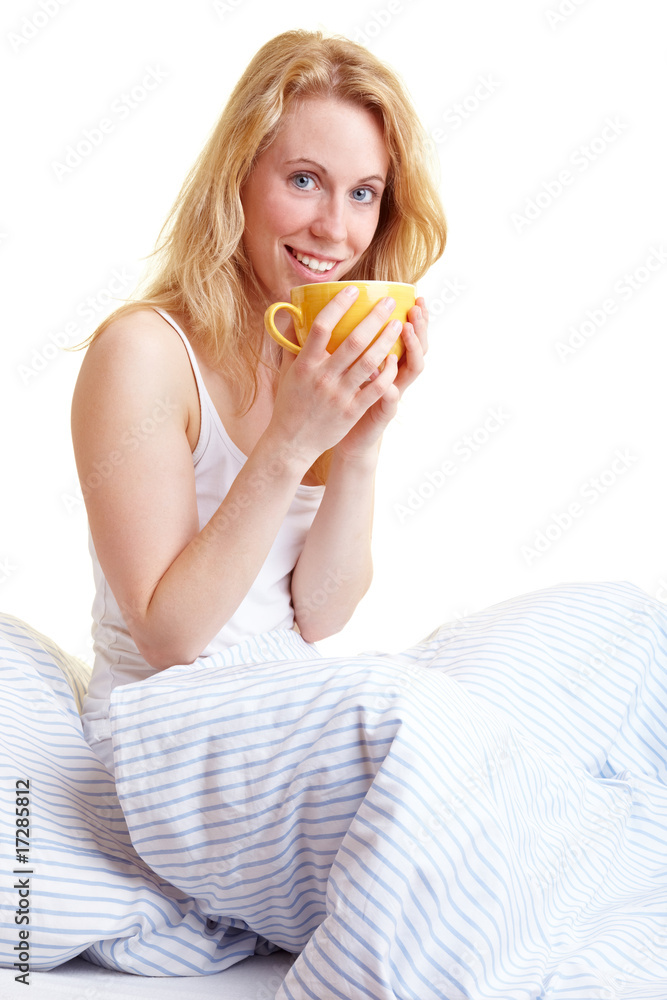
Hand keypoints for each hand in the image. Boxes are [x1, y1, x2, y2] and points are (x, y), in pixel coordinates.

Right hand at [269, 288, 410, 464]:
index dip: (338, 305)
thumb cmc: (290, 403)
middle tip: (388, 303)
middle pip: (352, 340)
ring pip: (369, 362)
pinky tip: (396, 358)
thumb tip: (293, 314)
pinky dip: (388, 372)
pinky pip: (376, 388)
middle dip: (374, 318)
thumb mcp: (286, 371)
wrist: (292, 441)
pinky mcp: (352, 411)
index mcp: (305, 364)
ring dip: (386, 340)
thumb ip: (291, 343)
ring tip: (398, 324)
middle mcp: (323, 377)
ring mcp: (339, 395)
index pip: (321, 327)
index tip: (354, 290)